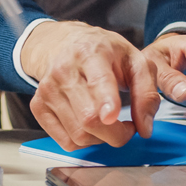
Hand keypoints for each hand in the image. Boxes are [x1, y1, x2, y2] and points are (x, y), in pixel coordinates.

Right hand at [20, 21, 155, 149]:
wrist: (65, 44)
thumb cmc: (103, 52)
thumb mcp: (135, 61)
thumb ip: (146, 93)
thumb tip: (145, 128)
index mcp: (91, 54)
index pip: (98, 81)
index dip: (106, 101)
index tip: (112, 115)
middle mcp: (64, 70)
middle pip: (89, 118)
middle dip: (115, 134)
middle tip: (126, 127)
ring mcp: (47, 90)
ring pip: (78, 135)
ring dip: (100, 138)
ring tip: (107, 122)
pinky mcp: (38, 106)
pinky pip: (65, 142)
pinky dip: (83, 141)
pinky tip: (89, 125)